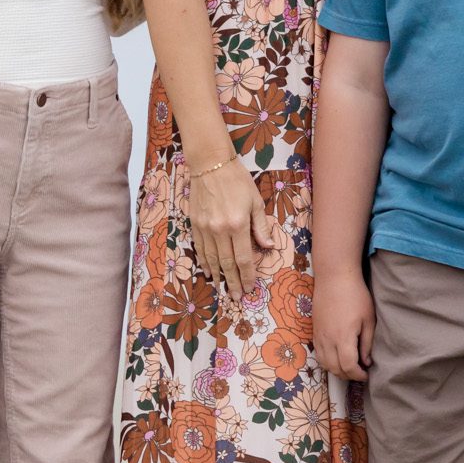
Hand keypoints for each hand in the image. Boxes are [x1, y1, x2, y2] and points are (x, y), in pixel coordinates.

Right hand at [190, 162, 275, 300]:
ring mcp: (205, 228)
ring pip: (212, 259)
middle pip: (227, 264)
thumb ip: (261, 226)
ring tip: (223, 288)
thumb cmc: (237, 180)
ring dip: (219, 276)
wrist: (210, 165)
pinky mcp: (195, 224)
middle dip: (234, 282)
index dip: (248, 275)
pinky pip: (200, 249)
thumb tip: (269, 246)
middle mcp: (220, 230)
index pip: (243, 258)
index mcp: (238, 224)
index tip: (251, 287)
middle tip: (238, 296)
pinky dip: (205, 262)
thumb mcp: (255, 201)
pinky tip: (209, 271)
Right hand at [312, 270, 375, 381]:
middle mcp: (328, 340)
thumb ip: (367, 343)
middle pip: (335, 369)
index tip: (366, 374)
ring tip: (349, 366)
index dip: (358, 375)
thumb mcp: (368, 319)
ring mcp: (319, 336)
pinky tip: (337, 357)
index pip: (348, 367)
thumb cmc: (356, 295)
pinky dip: (327, 361)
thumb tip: (366, 362)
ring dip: (337, 370)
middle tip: (359, 372)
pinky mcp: (315, 331)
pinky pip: (318, 354)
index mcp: (344, 337)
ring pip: (324, 364)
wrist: (334, 277)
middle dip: (348, 375)